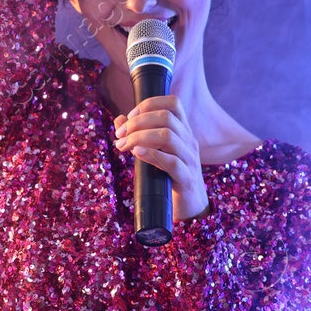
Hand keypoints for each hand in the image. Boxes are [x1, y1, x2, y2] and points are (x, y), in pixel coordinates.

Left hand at [113, 94, 209, 221]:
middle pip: (166, 117)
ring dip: (140, 137)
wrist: (190, 207)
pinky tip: (137, 154)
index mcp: (183, 131)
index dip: (149, 104)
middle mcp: (189, 141)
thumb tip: (120, 120)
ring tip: (123, 146)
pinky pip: (172, 162)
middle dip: (137, 122)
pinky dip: (152, 155)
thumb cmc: (170, 176)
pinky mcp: (187, 179)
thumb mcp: (155, 151)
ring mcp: (190, 159)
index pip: (173, 103)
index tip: (129, 116)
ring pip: (168, 136)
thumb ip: (139, 134)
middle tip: (119, 135)